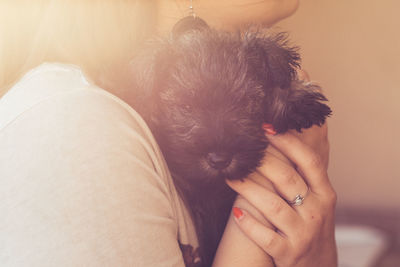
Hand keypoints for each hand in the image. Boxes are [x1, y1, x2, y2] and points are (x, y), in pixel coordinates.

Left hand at [226, 124, 336, 266]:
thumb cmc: (312, 225)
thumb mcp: (318, 201)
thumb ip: (305, 176)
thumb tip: (282, 141)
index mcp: (325, 194)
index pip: (309, 162)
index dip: (288, 142)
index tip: (266, 127)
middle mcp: (317, 212)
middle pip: (287, 179)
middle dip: (261, 160)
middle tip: (241, 148)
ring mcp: (303, 234)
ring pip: (272, 206)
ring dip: (247, 188)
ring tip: (229, 175)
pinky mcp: (288, 254)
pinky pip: (265, 237)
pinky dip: (249, 224)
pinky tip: (236, 212)